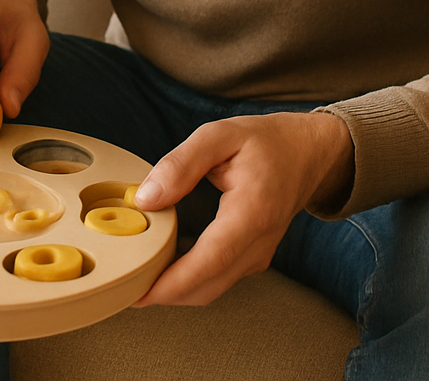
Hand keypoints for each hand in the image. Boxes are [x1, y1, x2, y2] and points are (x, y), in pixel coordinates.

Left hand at [132, 111, 353, 306]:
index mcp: (252, 213)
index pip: (210, 261)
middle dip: (163, 293)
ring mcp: (258, 255)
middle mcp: (259, 243)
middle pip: (207, 286)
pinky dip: (187, 280)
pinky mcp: (252, 258)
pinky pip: (216, 279)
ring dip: (173, 290)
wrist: (307, 154)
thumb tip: (146, 199)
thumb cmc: (264, 142)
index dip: (172, 283)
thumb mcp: (219, 136)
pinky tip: (161, 264)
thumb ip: (180, 164)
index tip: (137, 291)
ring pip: (211, 289)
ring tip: (135, 273)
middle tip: (121, 284)